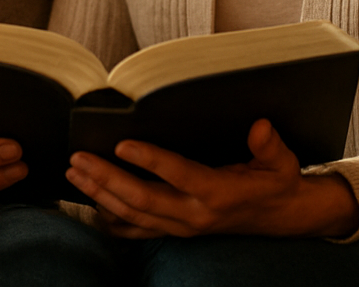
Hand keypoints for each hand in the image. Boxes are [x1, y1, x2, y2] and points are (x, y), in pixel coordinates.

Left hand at [65, 119, 358, 238]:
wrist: (280, 217)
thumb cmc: (277, 183)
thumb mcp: (283, 163)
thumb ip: (269, 146)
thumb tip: (259, 126)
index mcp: (220, 193)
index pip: (178, 175)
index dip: (150, 159)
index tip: (122, 143)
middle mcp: (196, 215)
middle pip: (143, 200)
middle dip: (107, 179)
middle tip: (79, 158)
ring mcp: (183, 227)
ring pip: (133, 216)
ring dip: (100, 195)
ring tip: (76, 174)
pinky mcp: (176, 231)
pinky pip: (137, 230)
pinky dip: (111, 219)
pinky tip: (90, 203)